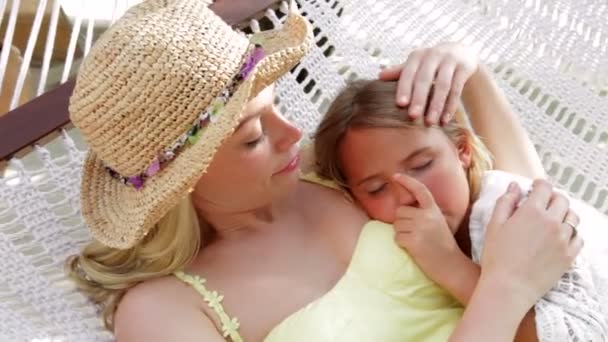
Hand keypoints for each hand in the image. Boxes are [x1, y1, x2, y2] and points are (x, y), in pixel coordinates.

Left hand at [379, 42, 478, 124]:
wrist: (460, 53)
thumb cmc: (431, 63)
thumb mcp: (416, 65)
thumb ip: (400, 72)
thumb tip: (379, 76)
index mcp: (417, 56)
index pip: (408, 72)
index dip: (404, 88)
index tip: (400, 104)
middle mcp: (434, 55)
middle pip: (425, 79)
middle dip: (419, 98)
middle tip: (413, 116)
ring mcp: (450, 60)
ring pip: (443, 86)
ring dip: (436, 105)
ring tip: (430, 122)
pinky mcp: (464, 68)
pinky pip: (457, 89)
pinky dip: (450, 106)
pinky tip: (444, 120)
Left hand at [392, 174, 462, 284]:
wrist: (451, 265)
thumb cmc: (442, 245)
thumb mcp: (438, 223)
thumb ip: (424, 213)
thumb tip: (402, 209)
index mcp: (434, 210)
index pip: (420, 190)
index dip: (407, 181)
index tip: (395, 176)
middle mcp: (427, 216)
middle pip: (400, 211)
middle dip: (402, 221)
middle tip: (414, 233)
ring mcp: (420, 228)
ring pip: (396, 224)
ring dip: (401, 233)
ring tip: (415, 241)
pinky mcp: (414, 241)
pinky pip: (397, 237)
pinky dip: (401, 243)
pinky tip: (413, 248)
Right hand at [480, 179, 582, 311]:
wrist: (508, 287)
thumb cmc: (496, 257)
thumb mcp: (494, 225)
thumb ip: (505, 202)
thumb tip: (515, 186)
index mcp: (532, 211)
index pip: (544, 187)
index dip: (540, 184)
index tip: (536, 186)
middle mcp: (552, 222)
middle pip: (562, 200)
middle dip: (553, 197)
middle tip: (544, 203)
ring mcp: (563, 239)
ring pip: (573, 218)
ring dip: (564, 214)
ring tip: (553, 220)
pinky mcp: (569, 256)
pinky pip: (579, 238)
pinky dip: (572, 234)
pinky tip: (560, 237)